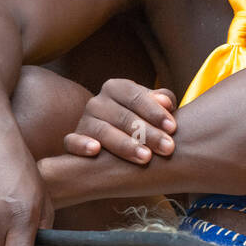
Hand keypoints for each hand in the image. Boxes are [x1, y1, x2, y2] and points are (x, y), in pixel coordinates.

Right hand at [63, 77, 177, 163]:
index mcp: (116, 87)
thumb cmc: (141, 119)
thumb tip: (166, 103)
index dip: (155, 112)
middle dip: (148, 133)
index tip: (173, 127)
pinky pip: (72, 142)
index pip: (136, 97)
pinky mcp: (71, 140)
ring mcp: (83, 121)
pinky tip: (95, 151)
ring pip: (103, 131)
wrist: (113, 134)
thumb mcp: (152, 106)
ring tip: (145, 157)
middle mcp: (97, 101)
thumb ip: (162, 101)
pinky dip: (81, 145)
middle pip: (123, 116)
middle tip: (167, 148)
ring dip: (125, 145)